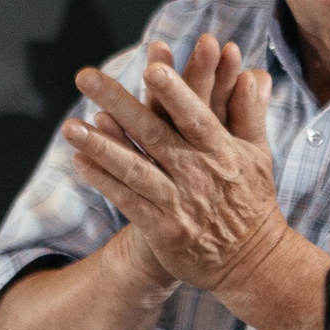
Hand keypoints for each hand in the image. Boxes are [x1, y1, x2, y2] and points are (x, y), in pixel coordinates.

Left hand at [62, 48, 285, 297]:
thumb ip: (250, 113)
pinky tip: (79, 162)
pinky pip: (127, 200)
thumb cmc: (252, 201)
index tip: (152, 67)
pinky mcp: (163, 229)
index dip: (175, 93)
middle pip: (153, 133)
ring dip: (100, 146)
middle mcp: (199, 174)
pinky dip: (103, 181)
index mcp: (222, 151)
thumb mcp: (259, 154)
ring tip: (70, 125)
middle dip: (118, 102)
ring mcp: (179, 202)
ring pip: (134, 169)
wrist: (251, 261)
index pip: (195, 117)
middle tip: (86, 76)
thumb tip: (254, 74)